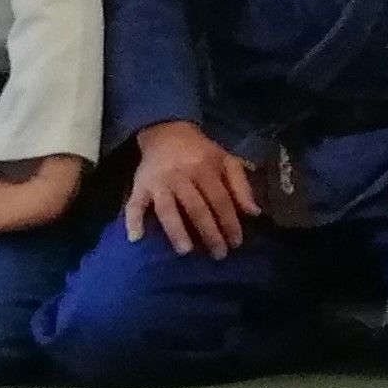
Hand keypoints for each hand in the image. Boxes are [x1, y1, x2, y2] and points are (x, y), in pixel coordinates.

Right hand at [124, 120, 258, 255]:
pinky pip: (134, 204)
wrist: (167, 133)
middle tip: (218, 254)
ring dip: (176, 230)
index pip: (220, 200)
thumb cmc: (201, 153)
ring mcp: (159, 182)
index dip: (229, 222)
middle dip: (209, 232)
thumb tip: (254, 213)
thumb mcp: (227, 161)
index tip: (236, 243)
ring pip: (168, 209)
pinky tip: (136, 238)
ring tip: (185, 251)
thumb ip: (241, 186)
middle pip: (197, 208)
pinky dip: (133, 220)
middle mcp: (182, 176)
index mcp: (206, 168)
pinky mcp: (139, 186)